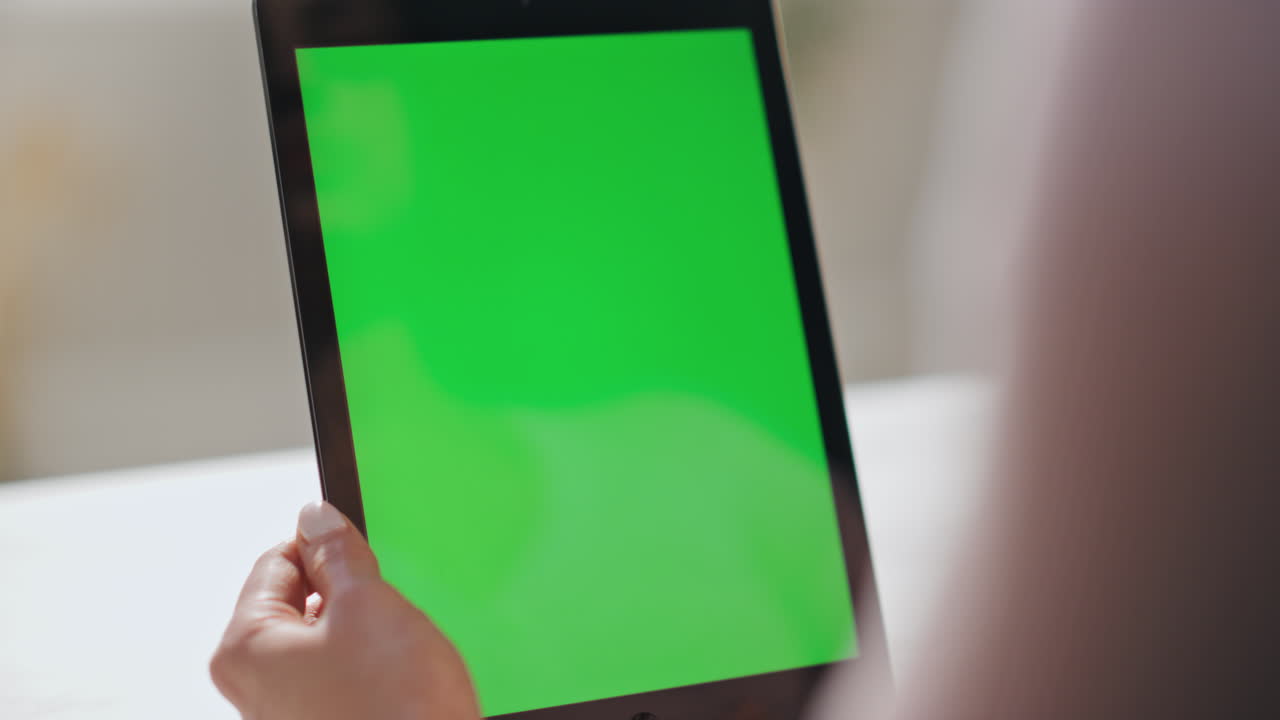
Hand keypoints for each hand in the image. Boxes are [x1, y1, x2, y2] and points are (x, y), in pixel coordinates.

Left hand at [211, 501, 481, 719]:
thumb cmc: (394, 707)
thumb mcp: (369, 603)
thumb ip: (338, 552)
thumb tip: (317, 517)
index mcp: (245, 647)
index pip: (277, 561)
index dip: (326, 547)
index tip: (359, 547)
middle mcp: (253, 684)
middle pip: (299, 600)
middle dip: (348, 595)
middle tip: (384, 612)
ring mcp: (287, 710)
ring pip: (325, 638)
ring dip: (365, 631)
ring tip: (395, 653)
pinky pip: (341, 673)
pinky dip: (371, 664)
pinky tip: (398, 678)